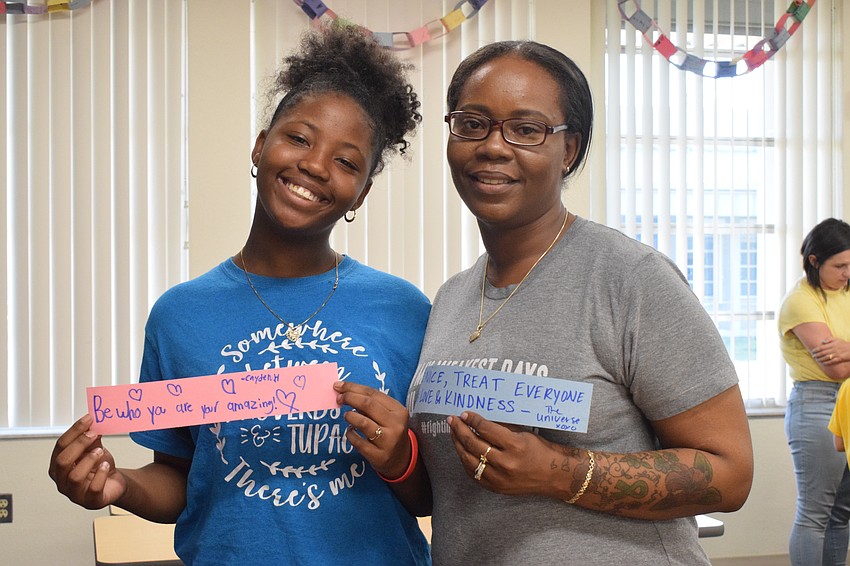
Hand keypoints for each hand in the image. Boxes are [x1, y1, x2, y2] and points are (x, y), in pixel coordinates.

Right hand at [48, 414, 127, 509]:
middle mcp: (61, 480)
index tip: (89, 419)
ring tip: (100, 452)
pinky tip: (106, 466)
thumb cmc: (100, 466)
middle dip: (79, 444)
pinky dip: (100, 475)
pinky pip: (93, 488)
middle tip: (94, 434)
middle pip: (63, 461)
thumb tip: (92, 423)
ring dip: (89, 460)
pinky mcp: (90, 502)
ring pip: (74, 476)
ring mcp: (74, 494)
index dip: (74, 431)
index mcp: (58, 465)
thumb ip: (92, 438)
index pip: (60, 446)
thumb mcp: (95, 449)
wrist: (115, 483)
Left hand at [333, 381, 412, 479]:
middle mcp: (395, 424)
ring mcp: (388, 441)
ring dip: (350, 416)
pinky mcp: (378, 456)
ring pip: (362, 423)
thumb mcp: (387, 416)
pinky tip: (350, 431)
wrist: (400, 459)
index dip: (354, 388)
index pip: (373, 393)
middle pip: (368, 404)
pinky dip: (350, 434)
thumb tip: (345, 392)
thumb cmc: (390, 431)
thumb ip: (371, 404)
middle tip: (339, 399)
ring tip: (347, 416)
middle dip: (350, 398)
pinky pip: (358, 442)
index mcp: (398, 410)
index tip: (339, 386)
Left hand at [448, 411, 575, 497]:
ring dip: (458, 445)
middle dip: (459, 430)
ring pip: (469, 460)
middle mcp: (505, 463)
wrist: (553, 476)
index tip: (464, 414)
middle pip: (473, 444)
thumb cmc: (540, 450)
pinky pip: (473, 474)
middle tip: (452, 420)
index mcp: (515, 445)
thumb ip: (500, 428)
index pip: (485, 429)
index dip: (472, 420)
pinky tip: (461, 451)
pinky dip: (465, 461)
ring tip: (453, 434)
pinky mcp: (496, 488)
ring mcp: (499, 478)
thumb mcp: (523, 434)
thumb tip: (478, 419)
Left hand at [812, 337, 849, 364]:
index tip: (812, 351)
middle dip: (817, 355)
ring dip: (820, 359)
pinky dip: (827, 363)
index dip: (816, 350)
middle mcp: (834, 349)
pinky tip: (823, 363)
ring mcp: (837, 354)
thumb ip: (829, 339)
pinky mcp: (840, 359)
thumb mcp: (837, 339)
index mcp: (832, 344)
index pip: (822, 347)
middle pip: (823, 353)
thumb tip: (822, 341)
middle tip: (813, 356)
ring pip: (826, 357)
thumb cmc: (844, 344)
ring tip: (817, 360)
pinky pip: (832, 361)